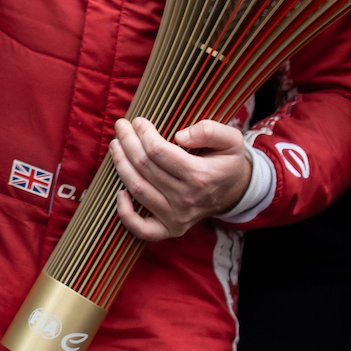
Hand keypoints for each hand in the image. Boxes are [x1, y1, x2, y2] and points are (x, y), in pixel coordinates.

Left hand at [108, 118, 251, 241]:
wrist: (234, 192)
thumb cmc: (227, 161)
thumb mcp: (230, 140)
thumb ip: (210, 131)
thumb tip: (180, 136)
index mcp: (200, 176)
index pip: (158, 151)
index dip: (143, 133)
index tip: (138, 121)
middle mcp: (186, 199)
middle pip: (144, 166)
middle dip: (127, 141)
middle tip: (121, 126)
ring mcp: (177, 217)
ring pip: (138, 189)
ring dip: (120, 164)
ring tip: (115, 145)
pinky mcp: (170, 229)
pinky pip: (141, 228)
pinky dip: (125, 213)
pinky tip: (119, 192)